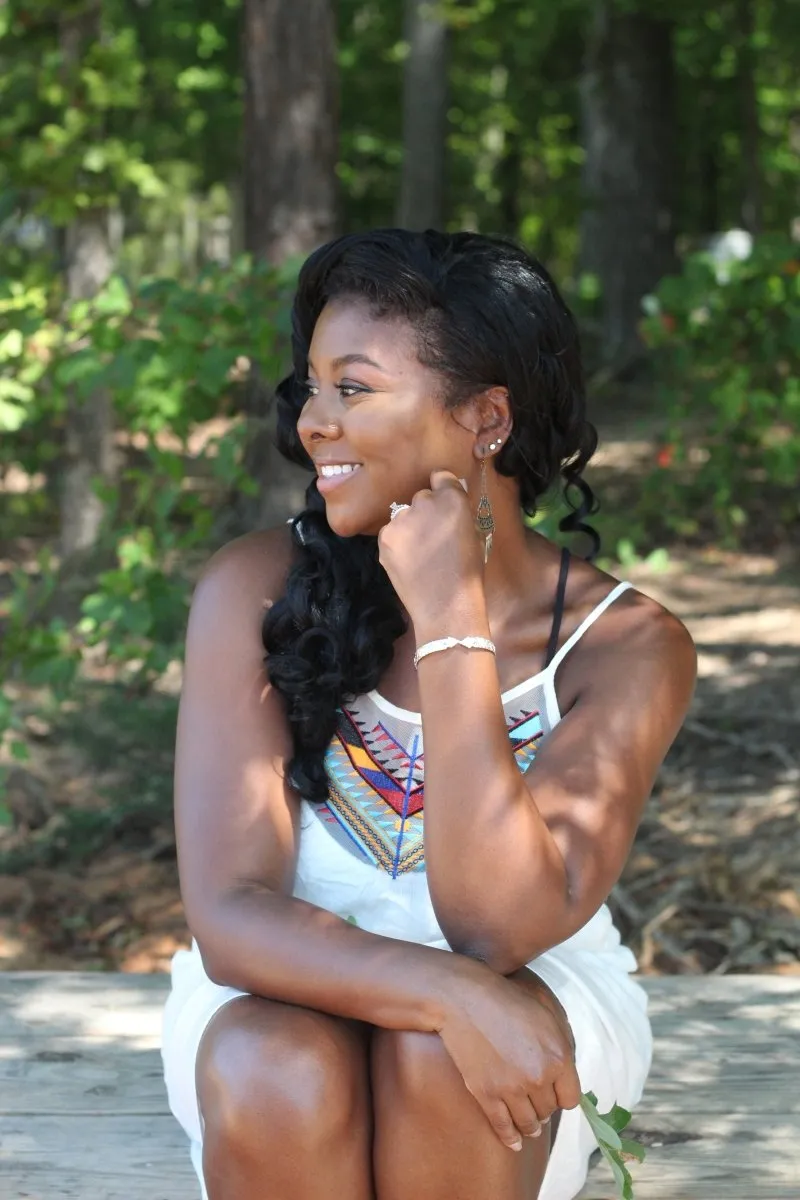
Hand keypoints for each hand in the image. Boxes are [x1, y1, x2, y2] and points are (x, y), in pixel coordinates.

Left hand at [377, 469, 486, 630]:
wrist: (445, 606)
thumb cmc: (468, 575)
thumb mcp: (474, 536)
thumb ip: (459, 514)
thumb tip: (448, 505)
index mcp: (453, 500)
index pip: (441, 477)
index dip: (442, 490)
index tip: (443, 505)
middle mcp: (425, 502)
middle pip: (422, 496)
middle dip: (426, 511)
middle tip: (432, 536)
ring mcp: (402, 519)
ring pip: (404, 514)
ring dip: (410, 526)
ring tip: (419, 553)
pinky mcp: (384, 537)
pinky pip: (391, 532)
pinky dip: (397, 542)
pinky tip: (408, 561)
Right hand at [437, 962, 581, 1151]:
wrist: (465, 1000)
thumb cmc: (507, 1000)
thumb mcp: (547, 1013)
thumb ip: (563, 1043)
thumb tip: (568, 1069)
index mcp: (558, 1057)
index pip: (570, 1098)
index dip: (562, 1095)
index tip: (555, 1093)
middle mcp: (538, 1078)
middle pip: (548, 1110)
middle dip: (544, 1106)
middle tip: (537, 1102)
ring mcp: (511, 1089)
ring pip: (529, 1123)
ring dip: (530, 1126)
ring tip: (530, 1126)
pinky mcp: (487, 1094)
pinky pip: (503, 1126)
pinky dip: (510, 1138)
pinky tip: (514, 1142)